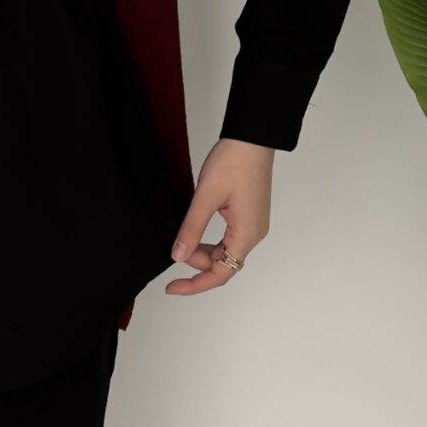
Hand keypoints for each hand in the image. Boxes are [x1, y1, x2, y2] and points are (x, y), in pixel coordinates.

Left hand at [165, 137, 272, 296]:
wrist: (251, 138)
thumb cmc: (234, 162)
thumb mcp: (205, 197)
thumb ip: (191, 230)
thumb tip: (178, 255)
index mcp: (246, 234)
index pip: (221, 274)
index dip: (195, 284)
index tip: (173, 287)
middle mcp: (254, 234)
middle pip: (223, 264)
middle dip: (196, 261)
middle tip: (176, 246)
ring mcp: (253, 225)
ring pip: (224, 251)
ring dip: (203, 250)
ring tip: (184, 236)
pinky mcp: (249, 215)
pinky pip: (228, 238)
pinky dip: (210, 240)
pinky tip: (195, 230)